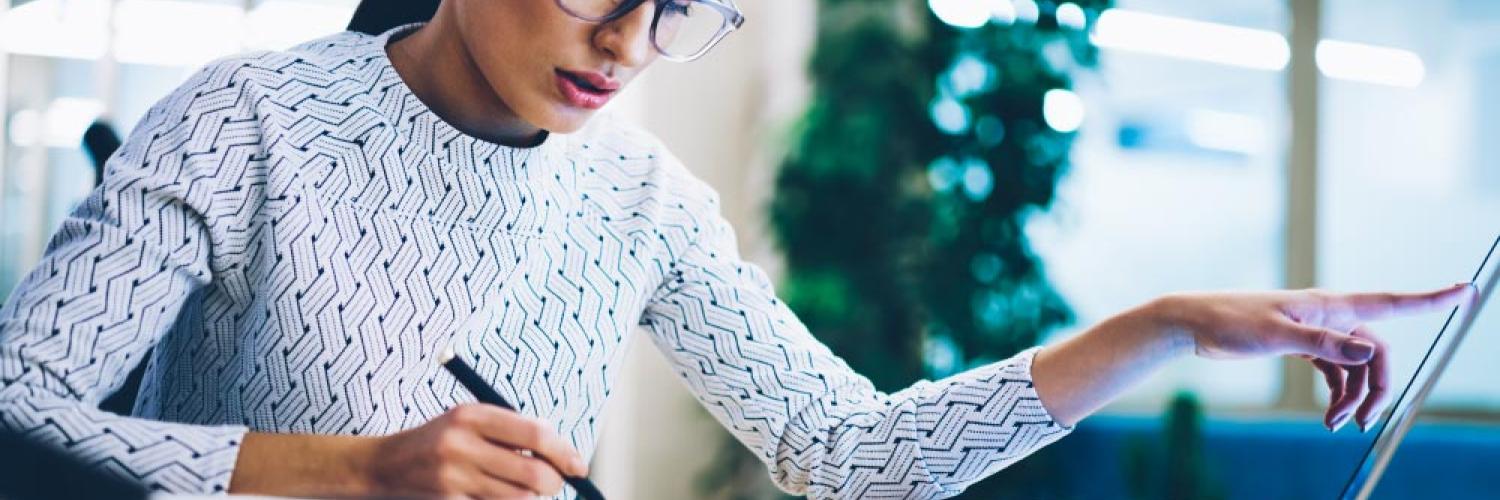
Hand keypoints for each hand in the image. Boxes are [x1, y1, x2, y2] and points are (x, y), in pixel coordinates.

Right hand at [359, 403, 588, 497]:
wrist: (384, 465)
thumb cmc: (440, 440)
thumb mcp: (469, 421)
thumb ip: (511, 430)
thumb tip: (560, 451)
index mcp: (471, 415)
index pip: (535, 435)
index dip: (564, 452)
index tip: (578, 465)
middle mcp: (461, 444)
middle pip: (532, 473)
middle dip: (553, 482)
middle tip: (554, 483)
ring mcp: (452, 478)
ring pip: (519, 497)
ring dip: (530, 496)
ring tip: (521, 486)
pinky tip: (496, 494)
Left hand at [1162, 283, 1474, 431]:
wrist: (1194, 323)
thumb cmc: (1230, 321)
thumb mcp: (1276, 336)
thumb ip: (1323, 344)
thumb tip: (1370, 351)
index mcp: (1329, 305)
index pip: (1390, 302)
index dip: (1429, 299)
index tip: (1464, 290)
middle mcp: (1329, 316)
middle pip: (1374, 352)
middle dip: (1377, 387)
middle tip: (1364, 422)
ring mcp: (1316, 331)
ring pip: (1354, 366)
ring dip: (1353, 397)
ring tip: (1336, 425)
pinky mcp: (1301, 345)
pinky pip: (1334, 371)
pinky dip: (1337, 393)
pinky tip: (1329, 416)